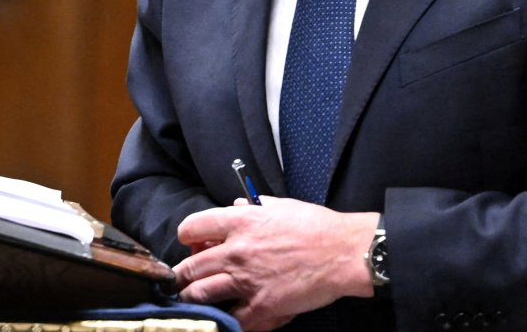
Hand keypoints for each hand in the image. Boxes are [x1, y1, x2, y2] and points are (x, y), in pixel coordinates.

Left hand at [173, 197, 379, 330]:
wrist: (344, 253)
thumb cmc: (318, 227)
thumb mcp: (284, 206)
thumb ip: (256, 206)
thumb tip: (239, 205)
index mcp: (241, 223)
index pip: (192, 228)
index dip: (188, 238)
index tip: (192, 245)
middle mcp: (236, 251)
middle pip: (189, 267)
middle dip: (181, 276)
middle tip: (184, 280)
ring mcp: (246, 280)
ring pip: (199, 294)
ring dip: (193, 298)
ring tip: (196, 300)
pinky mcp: (261, 306)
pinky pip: (231, 319)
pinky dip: (225, 320)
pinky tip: (228, 318)